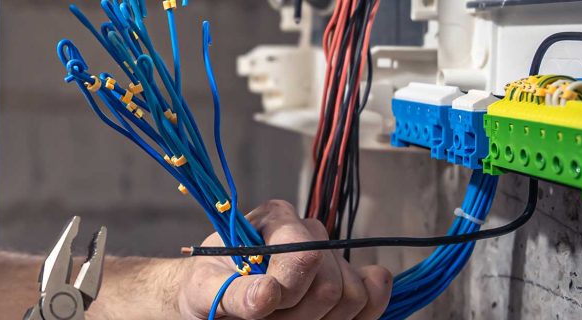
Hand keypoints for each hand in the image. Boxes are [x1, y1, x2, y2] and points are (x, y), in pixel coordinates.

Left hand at [177, 200, 392, 319]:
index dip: (289, 292)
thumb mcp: (206, 290)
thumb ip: (233, 293)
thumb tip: (268, 293)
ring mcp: (333, 259)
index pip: (306, 256)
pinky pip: (375, 296)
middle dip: (297, 316)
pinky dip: (358, 317)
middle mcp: (310, 232)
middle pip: (331, 287)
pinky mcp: (349, 282)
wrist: (216, 302)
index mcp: (275, 219)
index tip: (262, 307)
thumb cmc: (209, 289)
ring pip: (354, 299)